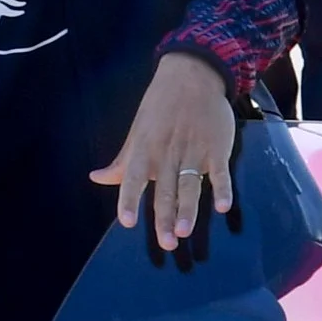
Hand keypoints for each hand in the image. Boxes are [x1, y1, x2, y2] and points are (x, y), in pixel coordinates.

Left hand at [89, 52, 239, 250]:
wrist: (192, 76)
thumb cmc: (160, 107)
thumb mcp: (137, 132)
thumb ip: (123, 161)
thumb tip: (98, 178)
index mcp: (145, 149)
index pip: (134, 179)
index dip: (130, 200)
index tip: (128, 223)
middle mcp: (167, 153)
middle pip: (165, 190)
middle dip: (165, 218)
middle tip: (167, 244)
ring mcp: (193, 151)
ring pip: (190, 185)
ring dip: (189, 209)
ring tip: (185, 232)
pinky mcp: (216, 148)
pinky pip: (220, 172)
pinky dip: (222, 189)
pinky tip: (223, 207)